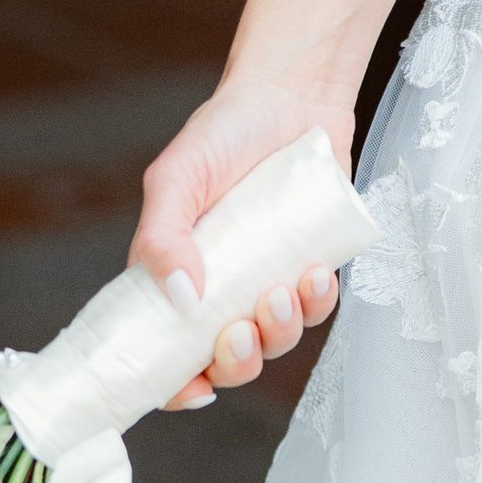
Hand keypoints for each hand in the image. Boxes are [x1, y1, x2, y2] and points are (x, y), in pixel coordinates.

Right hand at [130, 67, 348, 409]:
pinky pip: (318, 306)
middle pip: (229, 360)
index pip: (169, 351)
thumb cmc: (224, 132)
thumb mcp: (176, 177)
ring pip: (277, 340)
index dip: (177, 384)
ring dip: (280, 332)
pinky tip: (314, 275)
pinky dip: (318, 303)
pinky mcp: (313, 262)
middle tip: (240, 333)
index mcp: (179, 277)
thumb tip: (178, 297)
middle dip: (237, 362)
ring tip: (281, 293)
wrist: (291, 93)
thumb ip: (163, 235)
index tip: (193, 388)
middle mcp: (224, 287)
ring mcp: (271, 278)